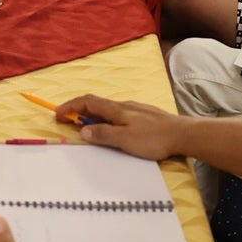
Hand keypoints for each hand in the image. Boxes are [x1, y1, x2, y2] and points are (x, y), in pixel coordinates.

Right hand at [55, 94, 187, 161]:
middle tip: (68, 122)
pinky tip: (113, 129)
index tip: (57, 114)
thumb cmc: (154, 138)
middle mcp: (124, 105)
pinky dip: (107, 119)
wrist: (184, 134)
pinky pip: (119, 114)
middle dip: (79, 111)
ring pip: (108, 109)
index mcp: (116, 109)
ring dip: (93, 116)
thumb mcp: (125, 139)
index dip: (70, 106)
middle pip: (96, 104)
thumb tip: (84, 130)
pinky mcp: (145, 116)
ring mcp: (136, 109)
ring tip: (88, 128)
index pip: (87, 102)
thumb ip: (104, 134)